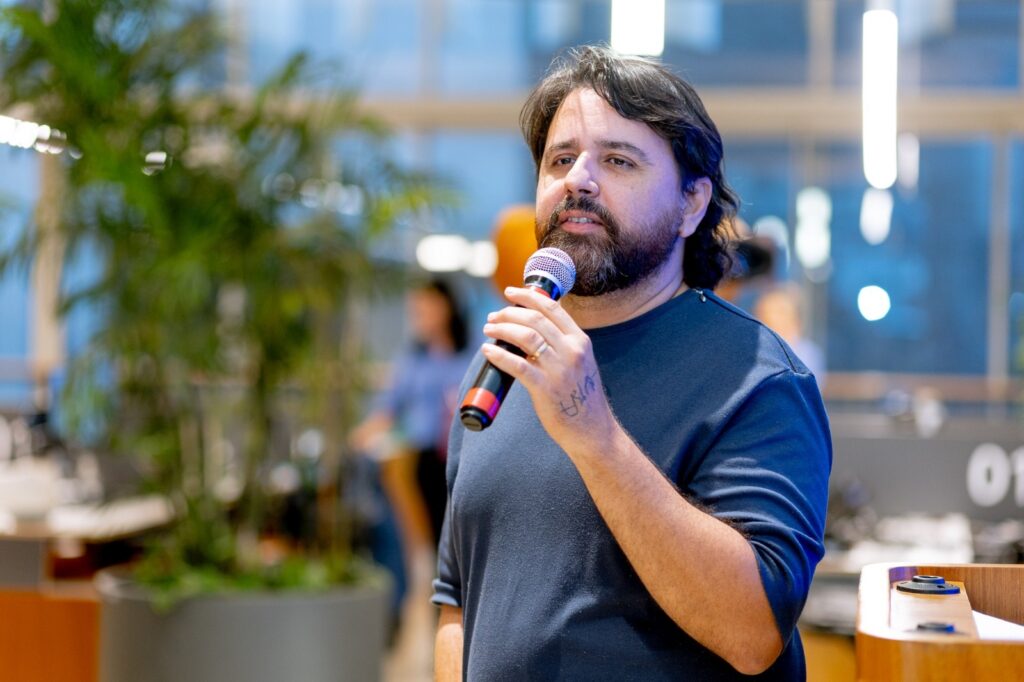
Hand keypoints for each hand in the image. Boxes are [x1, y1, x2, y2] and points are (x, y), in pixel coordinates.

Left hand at [480, 286, 615, 451]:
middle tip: (493, 317)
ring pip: (525, 337)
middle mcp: (572, 351)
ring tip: (489, 329)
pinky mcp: (546, 388)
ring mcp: (559, 369)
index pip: (552, 307)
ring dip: (502, 329)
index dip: (528, 296)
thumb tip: (532, 329)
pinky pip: (517, 365)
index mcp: (580, 341)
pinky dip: (499, 354)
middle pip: (535, 319)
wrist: (592, 430)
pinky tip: (487, 350)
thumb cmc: (581, 397)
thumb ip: (563, 345)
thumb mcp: (580, 363)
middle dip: (509, 313)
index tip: (510, 293)